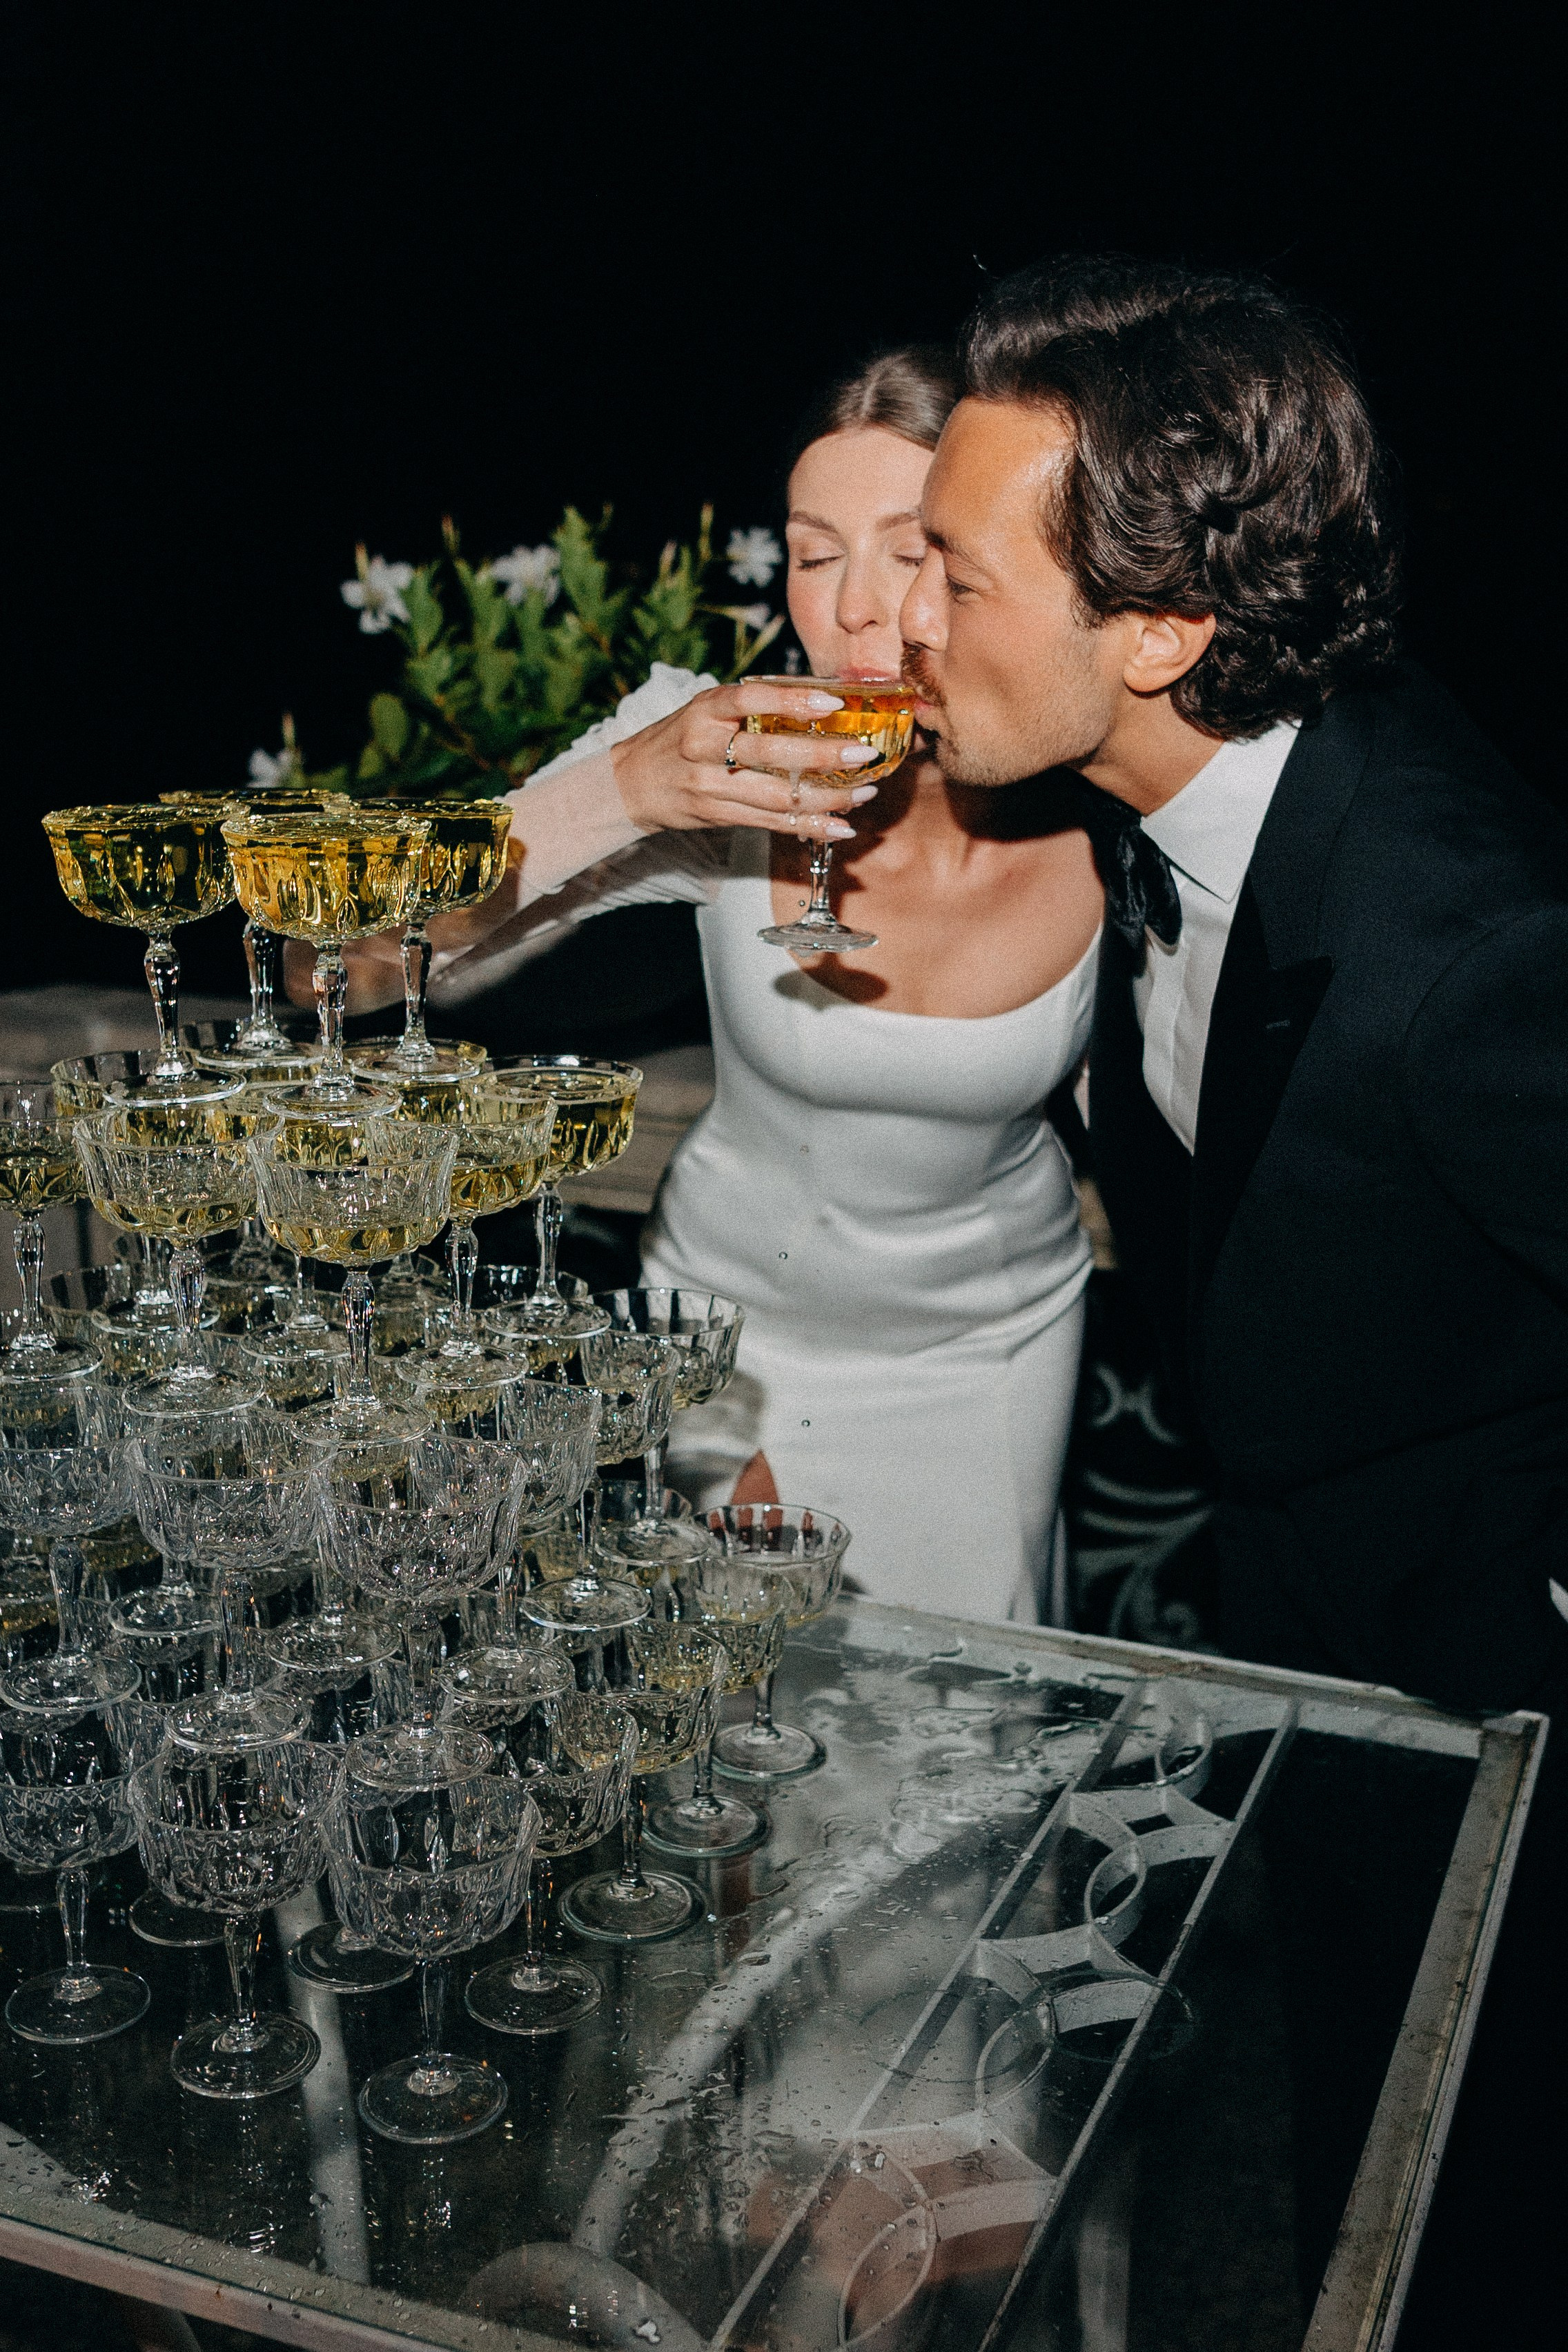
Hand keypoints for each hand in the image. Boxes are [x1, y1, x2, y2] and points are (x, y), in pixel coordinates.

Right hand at [611, 680, 881, 840]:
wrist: (631, 784)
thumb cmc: (679, 740)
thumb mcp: (705, 711)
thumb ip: (750, 708)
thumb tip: (819, 700)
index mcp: (703, 711)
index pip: (749, 700)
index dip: (791, 700)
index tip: (832, 703)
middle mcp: (704, 747)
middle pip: (768, 753)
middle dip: (821, 755)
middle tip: (862, 754)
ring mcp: (709, 785)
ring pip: (775, 795)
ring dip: (825, 797)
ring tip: (863, 792)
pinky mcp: (717, 815)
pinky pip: (770, 822)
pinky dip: (808, 826)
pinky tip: (840, 826)